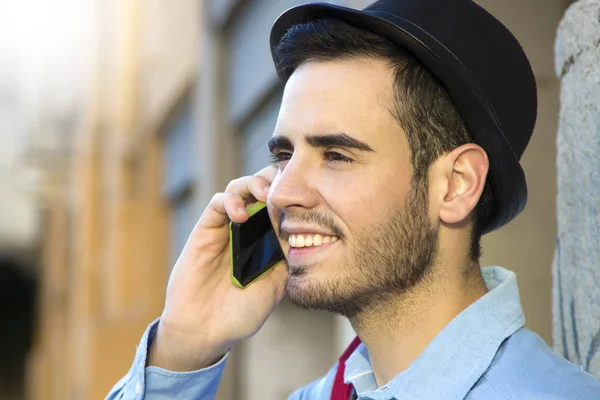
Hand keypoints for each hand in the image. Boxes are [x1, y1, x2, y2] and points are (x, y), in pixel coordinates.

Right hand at [147, 166, 287, 370]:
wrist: (206, 330)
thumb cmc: (241, 313)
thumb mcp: (276, 285)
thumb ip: (288, 259)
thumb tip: (307, 231)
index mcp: (269, 240)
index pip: (282, 205)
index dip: (294, 195)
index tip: (309, 192)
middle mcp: (250, 229)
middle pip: (262, 188)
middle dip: (275, 180)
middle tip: (287, 183)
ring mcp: (227, 227)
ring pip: (240, 188)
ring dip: (254, 184)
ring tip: (265, 194)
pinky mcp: (206, 229)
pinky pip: (218, 203)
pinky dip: (231, 201)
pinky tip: (242, 215)